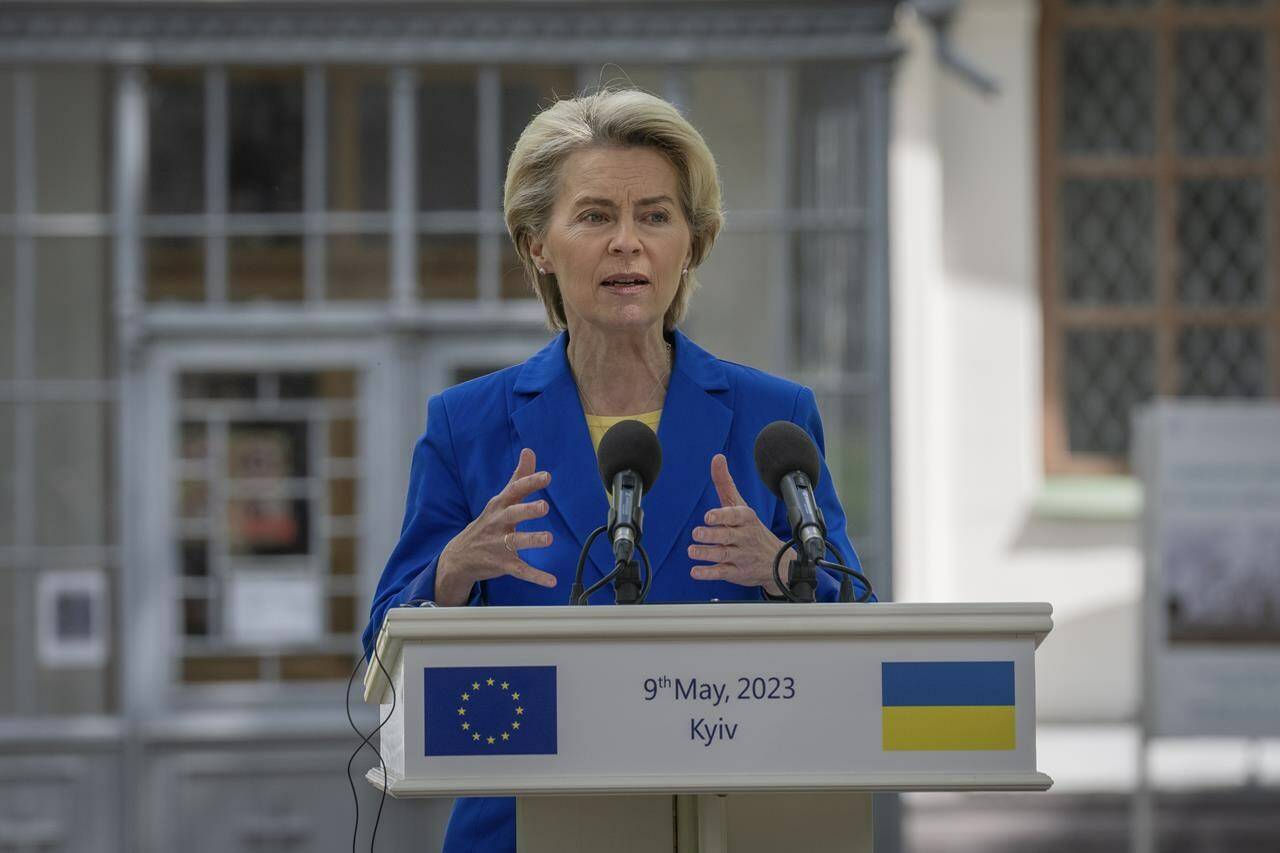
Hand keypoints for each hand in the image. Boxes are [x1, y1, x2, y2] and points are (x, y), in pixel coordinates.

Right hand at [435, 448, 556, 605]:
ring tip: (548, 539)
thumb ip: (519, 477)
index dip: (530, 482)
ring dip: (532, 540)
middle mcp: (499, 523)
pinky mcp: (502, 564)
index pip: (515, 490)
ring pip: (516, 542)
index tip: (546, 476)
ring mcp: (499, 544)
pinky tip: (551, 581)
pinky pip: (520, 570)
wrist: (459, 556)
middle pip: (512, 514)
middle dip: (527, 510)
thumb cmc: (488, 522)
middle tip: (544, 507)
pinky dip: (536, 576)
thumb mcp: (501, 499)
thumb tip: (529, 451)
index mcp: (500, 506)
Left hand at [687, 453, 787, 594]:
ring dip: (707, 554)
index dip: (722, 516)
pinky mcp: (736, 572)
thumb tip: (717, 458)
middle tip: (697, 533)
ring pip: (724, 555)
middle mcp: (744, 537)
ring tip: (692, 551)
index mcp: (745, 518)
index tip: (708, 516)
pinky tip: (696, 572)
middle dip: (712, 535)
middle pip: (728, 536)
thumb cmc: (750, 528)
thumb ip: (725, 482)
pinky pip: (723, 572)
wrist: (777, 561)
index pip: (735, 516)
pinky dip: (709, 573)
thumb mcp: (740, 504)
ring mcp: (741, 556)